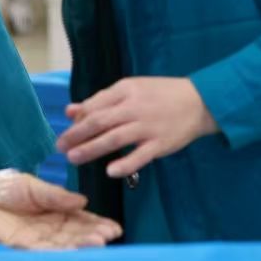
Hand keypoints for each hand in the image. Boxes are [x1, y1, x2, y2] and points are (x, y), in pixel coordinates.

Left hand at [0, 171, 121, 250]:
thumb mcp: (28, 186)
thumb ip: (53, 194)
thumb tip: (82, 200)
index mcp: (49, 213)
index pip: (78, 220)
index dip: (95, 224)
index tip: (114, 227)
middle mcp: (44, 231)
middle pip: (74, 235)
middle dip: (94, 235)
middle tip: (111, 235)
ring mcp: (33, 242)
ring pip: (63, 246)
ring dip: (82, 245)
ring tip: (100, 243)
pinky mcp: (18, 248)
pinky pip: (43, 252)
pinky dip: (60, 252)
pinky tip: (75, 250)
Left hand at [57, 77, 217, 179]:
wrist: (200, 101)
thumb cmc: (161, 94)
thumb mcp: (130, 89)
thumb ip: (100, 101)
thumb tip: (70, 111)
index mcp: (125, 90)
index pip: (94, 106)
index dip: (77, 121)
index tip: (65, 134)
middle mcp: (134, 107)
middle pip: (99, 122)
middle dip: (76, 135)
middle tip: (60, 148)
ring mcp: (148, 126)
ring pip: (114, 138)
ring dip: (91, 149)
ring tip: (74, 158)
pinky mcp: (160, 144)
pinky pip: (140, 156)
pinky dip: (125, 164)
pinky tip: (110, 171)